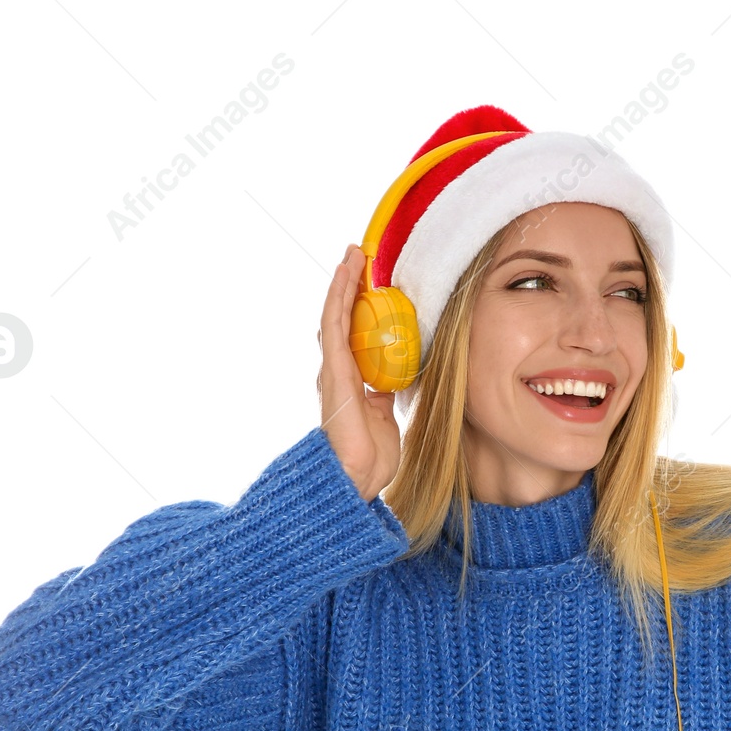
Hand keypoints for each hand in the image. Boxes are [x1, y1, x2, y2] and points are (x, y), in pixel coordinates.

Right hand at [318, 243, 400, 503]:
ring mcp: (333, 368)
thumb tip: (396, 376)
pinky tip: (346, 273)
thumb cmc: (370, 455)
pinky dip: (340, 296)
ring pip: (336, 314)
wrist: (356, 476)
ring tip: (353, 254)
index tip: (373, 284)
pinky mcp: (333, 368)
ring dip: (344, 282)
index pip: (355, 334)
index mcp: (351, 381)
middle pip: (343, 318)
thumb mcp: (386, 416)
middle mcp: (338, 370)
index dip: (362, 307)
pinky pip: (335, 323)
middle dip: (351, 287)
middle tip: (360, 257)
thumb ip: (386, 393)